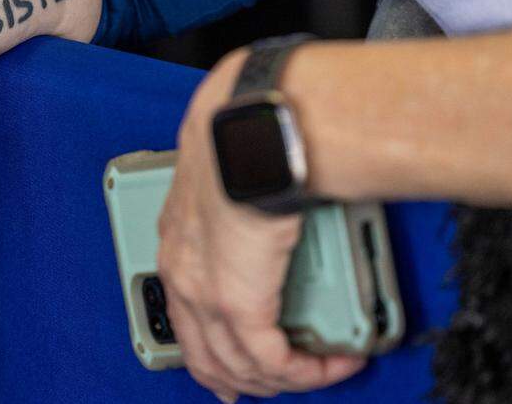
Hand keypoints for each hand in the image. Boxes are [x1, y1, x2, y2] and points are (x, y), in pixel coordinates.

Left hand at [157, 49, 364, 400]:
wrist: (250, 132)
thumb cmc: (246, 138)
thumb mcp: (232, 176)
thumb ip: (245, 202)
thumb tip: (279, 199)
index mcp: (176, 243)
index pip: (183, 317)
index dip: (209, 352)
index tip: (233, 371)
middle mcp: (181, 273)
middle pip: (205, 354)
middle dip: (245, 378)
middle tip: (281, 383)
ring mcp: (204, 293)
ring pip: (239, 366)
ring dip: (287, 376)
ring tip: (325, 366)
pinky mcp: (238, 303)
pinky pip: (272, 361)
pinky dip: (308, 370)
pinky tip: (335, 360)